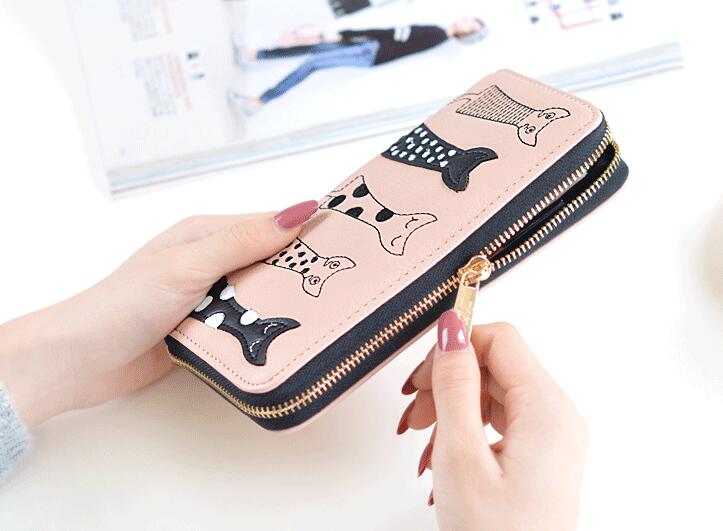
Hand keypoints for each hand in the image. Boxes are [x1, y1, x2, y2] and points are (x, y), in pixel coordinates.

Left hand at [0, 201, 317, 426]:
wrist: (84, 359)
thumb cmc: (128, 301)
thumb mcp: (191, 264)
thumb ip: (244, 240)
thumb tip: (301, 209)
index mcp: (207, 234)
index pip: (269, 224)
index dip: (306, 230)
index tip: (350, 240)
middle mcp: (212, 262)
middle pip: (270, 264)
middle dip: (301, 274)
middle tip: (348, 286)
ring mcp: (210, 298)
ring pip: (261, 297)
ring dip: (283, 306)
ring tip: (329, 315)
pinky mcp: (208, 330)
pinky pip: (246, 327)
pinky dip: (264, 332)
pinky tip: (290, 340)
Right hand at [398, 311, 587, 530]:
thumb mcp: (460, 455)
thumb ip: (455, 384)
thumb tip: (452, 326)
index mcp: (547, 410)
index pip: (500, 339)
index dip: (455, 346)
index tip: (421, 372)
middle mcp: (556, 416)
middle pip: (493, 366)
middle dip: (445, 383)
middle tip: (412, 414)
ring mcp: (549, 436)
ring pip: (490, 393)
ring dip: (449, 409)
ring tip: (421, 443)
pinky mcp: (538, 453)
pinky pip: (496, 421)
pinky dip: (463, 430)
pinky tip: (438, 457)